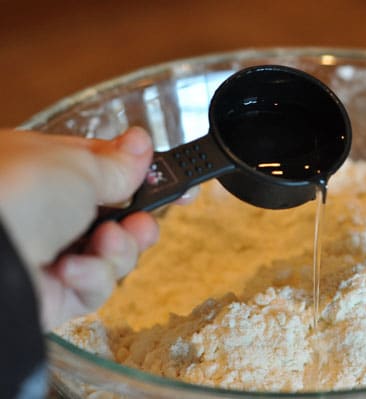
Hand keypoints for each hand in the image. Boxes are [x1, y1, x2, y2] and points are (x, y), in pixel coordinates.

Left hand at [0, 127, 158, 329]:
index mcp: (51, 170)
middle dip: (139, 222)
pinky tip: (71, 268)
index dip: (147, 178)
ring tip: (106, 241)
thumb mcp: (80, 164)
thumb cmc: (18, 191)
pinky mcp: (57, 293)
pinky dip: (92, 276)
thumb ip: (119, 164)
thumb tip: (141, 145)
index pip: (110, 172)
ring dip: (119, 249)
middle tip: (142, 221)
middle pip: (120, 219)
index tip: (181, 186)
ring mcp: (55, 252)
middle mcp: (53, 211)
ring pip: (116, 255)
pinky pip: (98, 287)